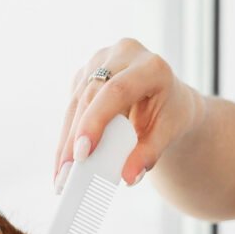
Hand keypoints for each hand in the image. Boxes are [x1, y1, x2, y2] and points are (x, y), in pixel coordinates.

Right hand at [54, 38, 206, 191]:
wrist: (170, 98)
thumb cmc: (172, 113)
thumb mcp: (169, 132)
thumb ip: (150, 153)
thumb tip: (129, 178)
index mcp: (150, 66)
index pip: (116, 91)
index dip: (96, 121)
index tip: (83, 154)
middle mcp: (123, 55)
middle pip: (91, 96)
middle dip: (76, 137)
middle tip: (67, 174)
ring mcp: (101, 60)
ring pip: (76, 102)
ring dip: (66, 140)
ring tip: (62, 175)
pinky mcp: (86, 72)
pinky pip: (72, 105)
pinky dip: (68, 134)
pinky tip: (64, 160)